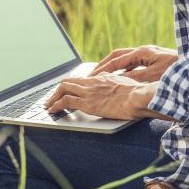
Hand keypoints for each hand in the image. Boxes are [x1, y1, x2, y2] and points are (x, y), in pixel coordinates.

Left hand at [44, 73, 169, 120]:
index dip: (71, 85)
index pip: (81, 79)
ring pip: (63, 89)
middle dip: (58, 90)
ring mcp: (88, 92)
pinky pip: (65, 102)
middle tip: (53, 98)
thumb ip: (117, 85)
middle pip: (68, 82)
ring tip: (48, 106)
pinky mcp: (87, 103)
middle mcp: (92, 82)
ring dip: (53, 98)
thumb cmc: (139, 94)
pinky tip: (52, 110)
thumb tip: (117, 88)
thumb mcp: (127, 84)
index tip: (67, 91)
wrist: (139, 97)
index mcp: (102, 77)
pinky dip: (56, 105)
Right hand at [90, 45, 177, 82]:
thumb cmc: (178, 72)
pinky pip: (133, 63)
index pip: (116, 60)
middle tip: (92, 74)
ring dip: (113, 66)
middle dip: (104, 64)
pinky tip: (122, 77)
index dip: (103, 69)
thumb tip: (118, 78)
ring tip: (103, 75)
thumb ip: (135, 76)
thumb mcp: (155, 76)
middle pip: (117, 55)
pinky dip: (124, 69)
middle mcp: (144, 50)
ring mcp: (149, 54)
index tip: (92, 76)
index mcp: (142, 52)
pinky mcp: (155, 59)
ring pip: (125, 58)